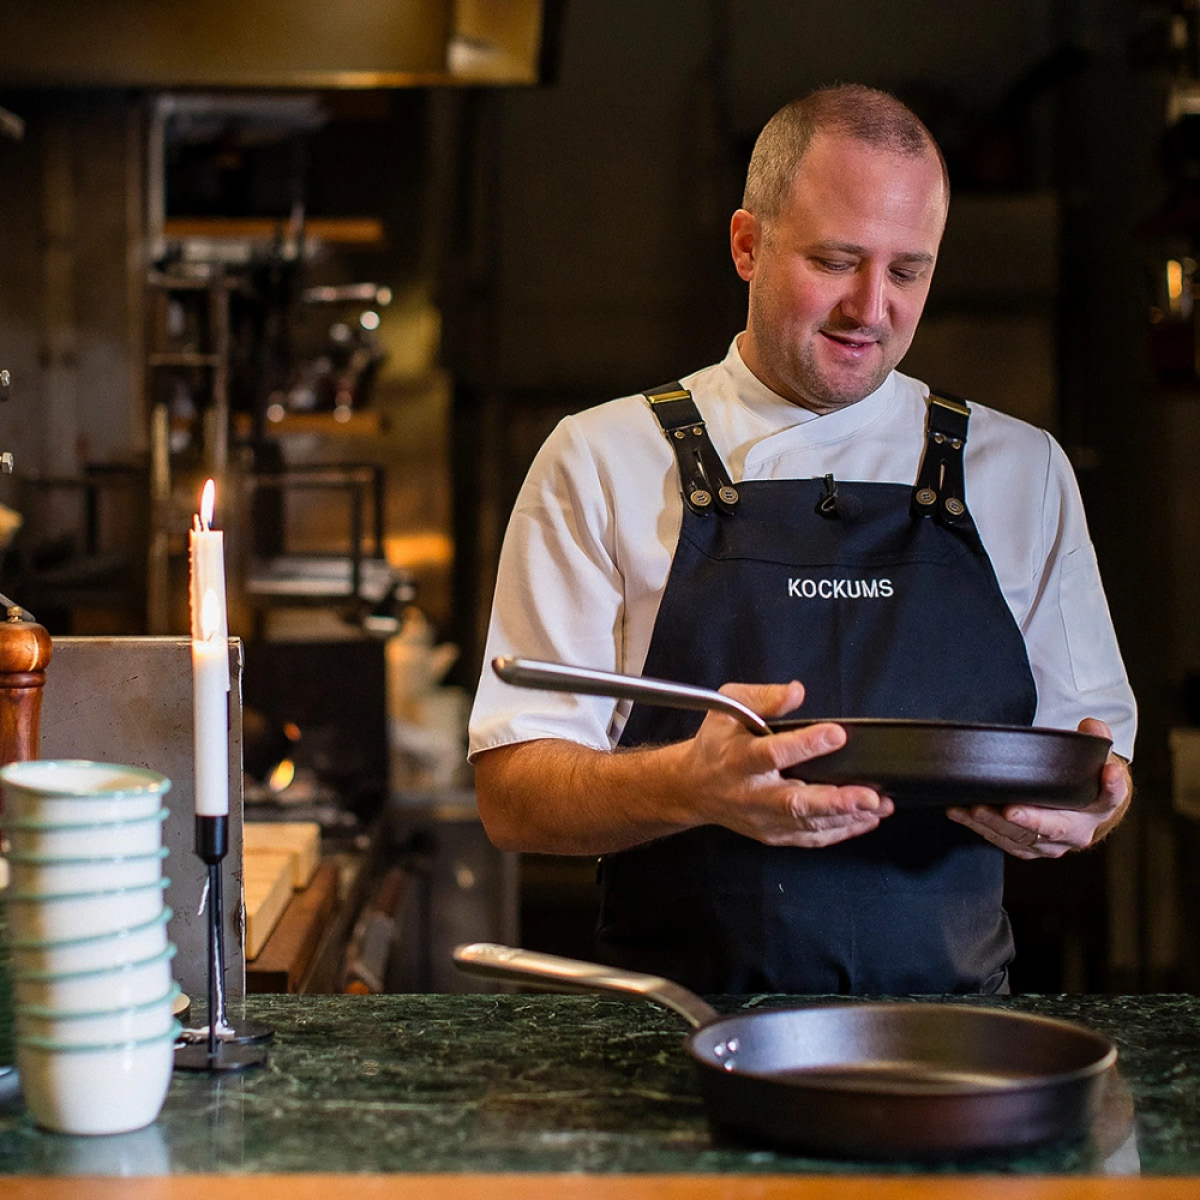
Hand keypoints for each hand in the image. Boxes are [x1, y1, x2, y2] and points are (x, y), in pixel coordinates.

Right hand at [683, 679, 893, 847]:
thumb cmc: (716, 742)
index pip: (772, 753)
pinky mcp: (773, 834)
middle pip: (794, 803)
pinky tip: (865, 819)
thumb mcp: (728, 706)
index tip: (837, 734)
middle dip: (835, 801)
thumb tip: (796, 692)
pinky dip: (840, 831)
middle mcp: (750, 793)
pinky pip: (811, 838)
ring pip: (808, 824)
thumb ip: (763, 697)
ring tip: (879, 804)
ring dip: (847, 817)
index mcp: (737, 758)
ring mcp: (762, 819)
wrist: (693, 787)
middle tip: (869, 795)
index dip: (805, 745)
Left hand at [946, 718, 1130, 858]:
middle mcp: (1078, 832)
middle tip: (1010, 809)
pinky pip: (1002, 840)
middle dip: (1031, 820)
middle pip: (1055, 828)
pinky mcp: (1027, 847)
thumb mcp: (1094, 757)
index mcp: (1101, 806)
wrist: (1076, 809)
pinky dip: (979, 828)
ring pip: (1024, 839)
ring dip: (997, 825)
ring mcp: (1051, 844)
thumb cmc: (1081, 779)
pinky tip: (960, 813)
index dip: (1111, 786)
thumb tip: (1091, 725)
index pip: (1111, 796)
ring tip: (975, 809)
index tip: (1107, 772)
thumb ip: (1095, 738)